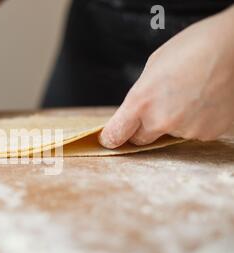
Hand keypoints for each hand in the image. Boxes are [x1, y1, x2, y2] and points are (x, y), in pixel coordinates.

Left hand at [99, 6, 233, 148]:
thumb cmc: (195, 47)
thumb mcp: (154, 67)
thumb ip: (141, 95)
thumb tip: (135, 112)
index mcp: (141, 101)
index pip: (116, 134)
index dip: (112, 137)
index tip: (110, 138)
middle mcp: (161, 120)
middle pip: (140, 139)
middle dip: (143, 128)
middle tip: (158, 107)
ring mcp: (186, 129)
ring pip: (170, 134)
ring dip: (174, 121)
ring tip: (190, 94)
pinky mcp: (207, 133)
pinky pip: (193, 131)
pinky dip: (196, 121)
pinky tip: (204, 100)